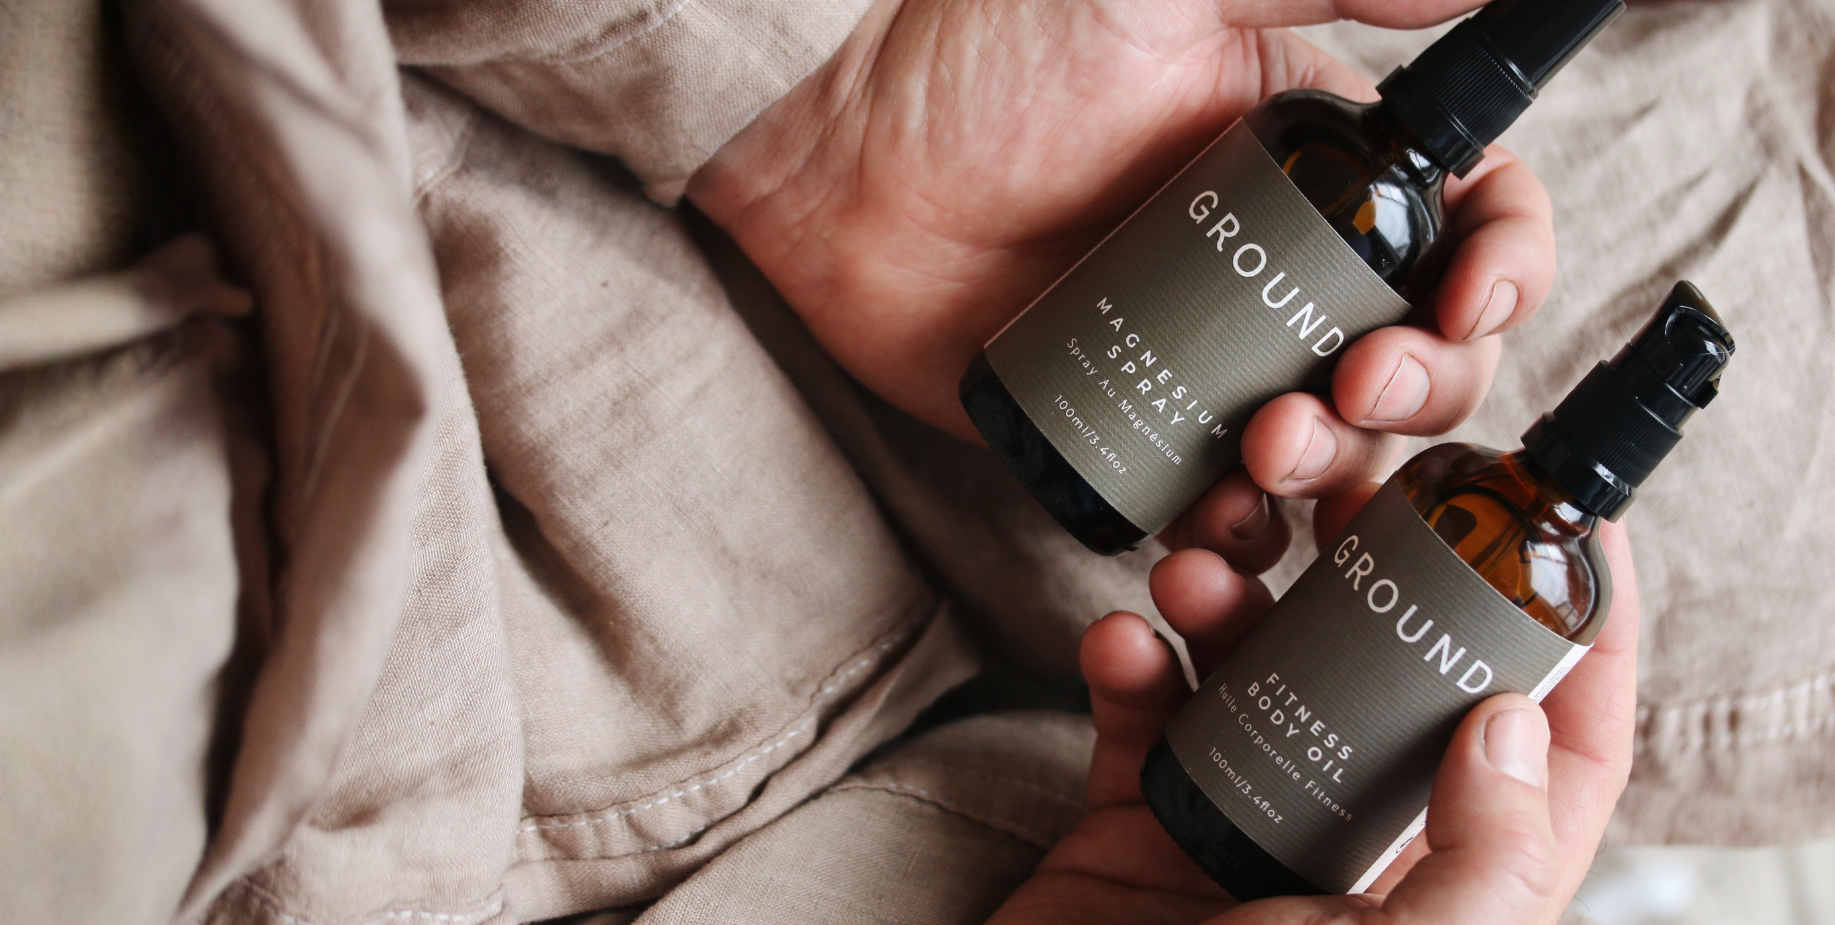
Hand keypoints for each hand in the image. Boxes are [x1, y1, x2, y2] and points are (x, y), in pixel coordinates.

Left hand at [688, 0, 1556, 535]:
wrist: (839, 197)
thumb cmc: (981, 65)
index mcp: (1317, 161)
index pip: (1472, 215)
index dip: (1507, 264)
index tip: (1473, 300)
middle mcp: (1286, 268)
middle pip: (1429, 352)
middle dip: (1425, 389)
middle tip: (1352, 392)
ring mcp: (1217, 363)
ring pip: (1341, 449)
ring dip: (1340, 474)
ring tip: (1264, 456)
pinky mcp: (1146, 440)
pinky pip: (1229, 510)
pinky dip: (1243, 537)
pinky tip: (1211, 530)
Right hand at [985, 497, 1638, 923]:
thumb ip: (1490, 860)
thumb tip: (1509, 716)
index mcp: (1446, 886)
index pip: (1552, 760)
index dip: (1584, 646)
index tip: (1576, 531)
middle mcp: (1355, 844)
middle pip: (1393, 677)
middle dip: (1377, 578)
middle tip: (1353, 490)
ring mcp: (1244, 822)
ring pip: (1260, 668)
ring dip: (1227, 601)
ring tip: (1194, 568)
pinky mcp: (1141, 814)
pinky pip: (1144, 708)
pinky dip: (1129, 662)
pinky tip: (1119, 642)